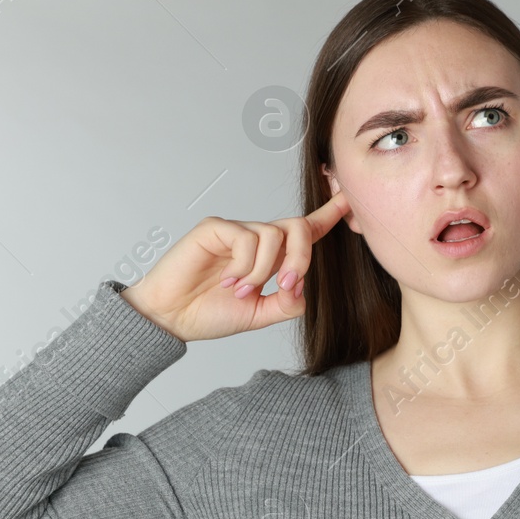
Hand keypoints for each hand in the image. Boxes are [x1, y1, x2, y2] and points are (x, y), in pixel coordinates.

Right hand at [120, 192, 351, 341]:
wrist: (171, 318)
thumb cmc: (208, 312)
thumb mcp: (259, 314)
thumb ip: (287, 303)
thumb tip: (303, 288)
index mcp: (270, 257)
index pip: (305, 231)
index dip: (328, 215)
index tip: (348, 200)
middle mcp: (256, 239)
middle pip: (298, 228)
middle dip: (301, 259)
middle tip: (285, 288)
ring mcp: (236, 231)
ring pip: (273, 236)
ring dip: (263, 271)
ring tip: (242, 291)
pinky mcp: (216, 227)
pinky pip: (247, 239)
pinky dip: (244, 266)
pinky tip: (228, 281)